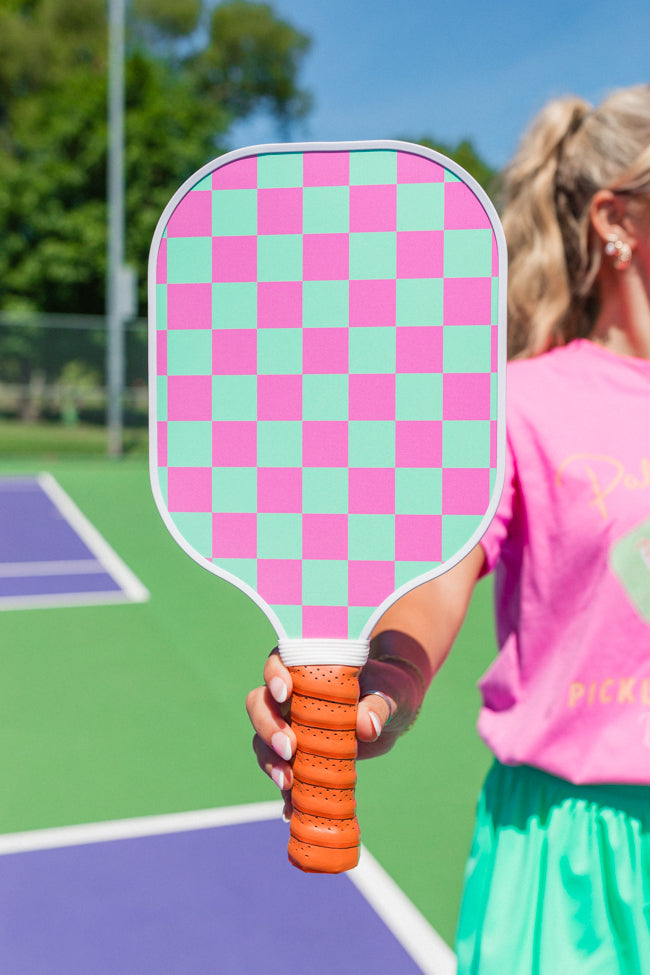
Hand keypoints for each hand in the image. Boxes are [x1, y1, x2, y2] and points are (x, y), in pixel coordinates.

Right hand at [246, 650, 394, 818]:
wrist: (393, 709)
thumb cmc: (388, 688)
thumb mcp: (389, 693)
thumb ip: (378, 705)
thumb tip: (366, 726)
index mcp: (307, 667)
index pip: (278, 663)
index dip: (274, 676)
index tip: (285, 694)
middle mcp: (290, 694)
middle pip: (260, 703)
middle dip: (267, 726)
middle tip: (288, 748)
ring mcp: (290, 724)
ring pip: (263, 739)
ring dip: (269, 761)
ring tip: (287, 783)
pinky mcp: (299, 754)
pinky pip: (282, 771)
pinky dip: (284, 791)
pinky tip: (290, 809)